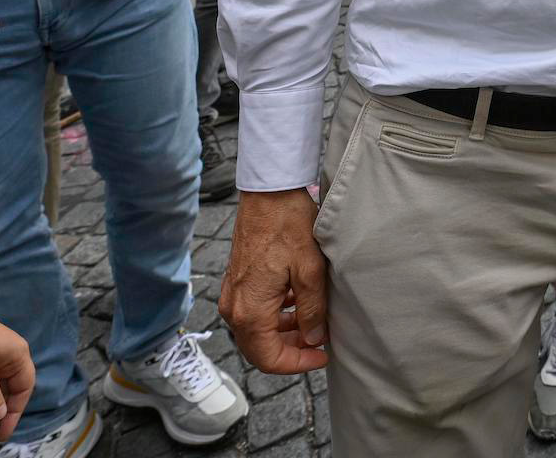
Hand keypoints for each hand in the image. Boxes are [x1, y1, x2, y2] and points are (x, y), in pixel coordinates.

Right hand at [220, 189, 328, 374]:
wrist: (270, 192)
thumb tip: (314, 339)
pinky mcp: (237, 280)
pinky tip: (298, 302)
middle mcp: (234, 306)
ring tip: (314, 322)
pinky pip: (254, 311)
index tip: (322, 356)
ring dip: (285, 332)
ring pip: (258, 330)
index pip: (268, 358)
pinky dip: (276, 315)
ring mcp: (233, 293)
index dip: (297, 364)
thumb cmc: (289, 225)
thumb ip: (312, 311)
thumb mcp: (310, 271)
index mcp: (250, 310)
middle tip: (320, 343)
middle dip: (291, 350)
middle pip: (260, 348)